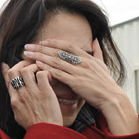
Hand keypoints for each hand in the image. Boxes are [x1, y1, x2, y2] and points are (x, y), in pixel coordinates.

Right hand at [2, 61, 62, 128]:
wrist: (45, 132)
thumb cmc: (34, 126)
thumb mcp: (18, 116)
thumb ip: (16, 104)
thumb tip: (14, 98)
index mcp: (14, 100)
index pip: (7, 81)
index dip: (5, 71)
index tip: (5, 65)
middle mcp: (21, 94)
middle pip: (14, 71)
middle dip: (21, 65)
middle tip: (30, 66)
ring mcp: (32, 92)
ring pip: (27, 70)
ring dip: (34, 67)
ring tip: (41, 71)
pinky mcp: (45, 92)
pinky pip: (42, 74)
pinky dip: (46, 72)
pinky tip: (50, 78)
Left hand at [23, 39, 138, 134]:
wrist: (111, 98)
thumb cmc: (106, 83)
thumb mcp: (103, 64)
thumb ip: (97, 51)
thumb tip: (95, 40)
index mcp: (87, 57)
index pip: (68, 46)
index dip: (54, 43)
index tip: (42, 41)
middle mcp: (82, 62)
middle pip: (58, 52)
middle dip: (40, 48)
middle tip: (27, 46)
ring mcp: (78, 72)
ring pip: (56, 61)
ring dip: (39, 57)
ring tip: (27, 55)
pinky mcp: (75, 82)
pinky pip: (58, 74)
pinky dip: (47, 68)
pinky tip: (37, 66)